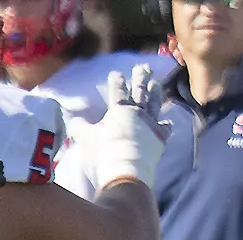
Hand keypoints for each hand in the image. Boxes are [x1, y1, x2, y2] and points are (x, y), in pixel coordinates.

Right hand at [92, 65, 169, 191]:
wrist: (125, 169)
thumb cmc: (103, 150)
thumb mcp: (85, 136)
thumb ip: (80, 125)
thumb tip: (72, 119)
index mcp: (119, 110)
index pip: (118, 92)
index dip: (117, 82)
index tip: (117, 73)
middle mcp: (138, 114)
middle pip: (139, 93)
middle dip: (140, 78)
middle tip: (143, 67)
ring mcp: (151, 126)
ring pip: (154, 105)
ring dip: (155, 94)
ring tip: (156, 84)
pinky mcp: (160, 140)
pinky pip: (165, 130)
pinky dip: (167, 125)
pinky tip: (169, 121)